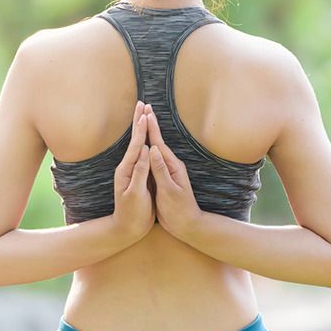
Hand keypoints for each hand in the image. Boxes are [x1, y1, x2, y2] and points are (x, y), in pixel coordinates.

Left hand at [111, 101, 154, 243]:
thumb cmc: (132, 214)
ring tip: (143, 115)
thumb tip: (143, 151)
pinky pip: (140, 153)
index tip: (146, 113)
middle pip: (134, 139)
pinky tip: (145, 138)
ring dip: (140, 128)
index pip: (136, 144)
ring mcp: (131, 171)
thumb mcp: (136, 194)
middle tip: (142, 104)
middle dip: (138, 121)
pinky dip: (143, 141)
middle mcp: (127, 167)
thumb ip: (139, 172)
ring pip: (137, 144)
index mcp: (128, 170)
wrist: (125, 229)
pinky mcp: (136, 176)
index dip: (142, 129)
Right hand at [142, 103, 202, 238]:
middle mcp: (170, 165)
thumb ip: (160, 170)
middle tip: (144, 106)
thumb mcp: (168, 190)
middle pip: (157, 141)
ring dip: (149, 133)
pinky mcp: (163, 178)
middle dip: (150, 124)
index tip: (145, 111)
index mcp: (172, 166)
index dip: (151, 127)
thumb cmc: (178, 209)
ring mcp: (167, 171)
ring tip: (144, 119)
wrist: (187, 224)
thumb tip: (153, 150)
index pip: (158, 142)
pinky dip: (148, 148)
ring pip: (155, 148)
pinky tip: (145, 145)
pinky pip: (153, 159)